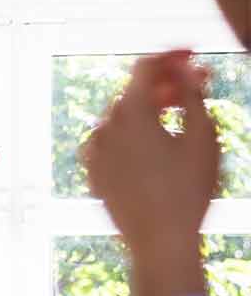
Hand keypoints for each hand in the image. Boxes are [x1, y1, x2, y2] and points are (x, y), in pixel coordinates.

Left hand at [83, 50, 217, 295]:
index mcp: (130, 113)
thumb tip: (185, 69)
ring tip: (177, 112)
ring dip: (148, 108)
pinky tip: (154, 140)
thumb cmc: (187, 191)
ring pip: (122, 116)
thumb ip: (192, 96)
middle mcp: (104, 126)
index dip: (170, 56)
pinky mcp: (93, 170)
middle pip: (133, 91)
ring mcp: (94, 149)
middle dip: (164, 83)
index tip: (192, 54)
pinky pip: (112, 140)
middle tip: (195, 83)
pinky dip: (132, 132)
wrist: (159, 241)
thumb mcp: (202, 138)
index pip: (145, 67)